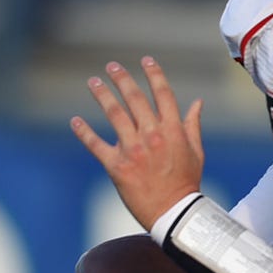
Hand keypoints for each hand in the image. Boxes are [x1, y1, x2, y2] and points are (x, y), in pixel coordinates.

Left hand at [70, 57, 204, 231]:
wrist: (173, 212)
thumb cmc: (187, 182)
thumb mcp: (196, 152)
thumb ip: (193, 125)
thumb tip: (197, 103)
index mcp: (173, 131)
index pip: (164, 95)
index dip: (154, 74)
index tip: (145, 60)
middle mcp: (152, 136)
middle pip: (135, 99)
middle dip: (123, 79)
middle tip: (112, 66)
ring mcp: (133, 150)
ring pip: (114, 114)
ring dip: (102, 95)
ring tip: (93, 82)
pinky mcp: (117, 165)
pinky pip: (96, 144)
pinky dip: (83, 131)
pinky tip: (75, 120)